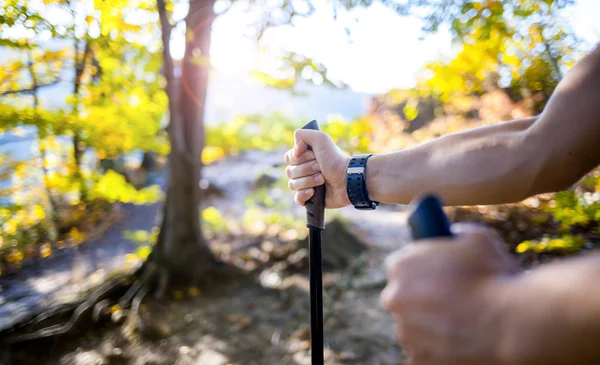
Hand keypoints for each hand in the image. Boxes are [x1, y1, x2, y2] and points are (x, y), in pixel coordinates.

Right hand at [284, 129, 350, 207]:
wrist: (347, 179)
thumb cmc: (335, 159)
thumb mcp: (321, 138)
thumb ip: (302, 135)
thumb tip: (294, 152)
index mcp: (304, 157)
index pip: (289, 158)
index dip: (299, 158)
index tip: (314, 156)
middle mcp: (304, 171)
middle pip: (290, 172)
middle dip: (306, 170)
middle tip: (320, 168)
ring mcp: (306, 185)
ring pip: (293, 185)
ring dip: (308, 181)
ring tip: (322, 179)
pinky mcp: (310, 199)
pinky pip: (297, 199)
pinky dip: (303, 195)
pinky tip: (313, 192)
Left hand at [381, 223, 520, 364]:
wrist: (514, 324)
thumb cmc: (496, 277)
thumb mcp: (477, 238)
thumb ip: (456, 235)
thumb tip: (453, 236)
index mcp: (402, 265)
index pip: (400, 265)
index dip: (420, 269)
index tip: (435, 274)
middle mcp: (395, 299)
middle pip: (403, 297)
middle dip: (421, 298)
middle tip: (449, 300)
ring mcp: (405, 332)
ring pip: (413, 327)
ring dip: (430, 324)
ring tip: (462, 322)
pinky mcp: (418, 359)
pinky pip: (424, 352)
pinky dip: (438, 349)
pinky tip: (460, 341)